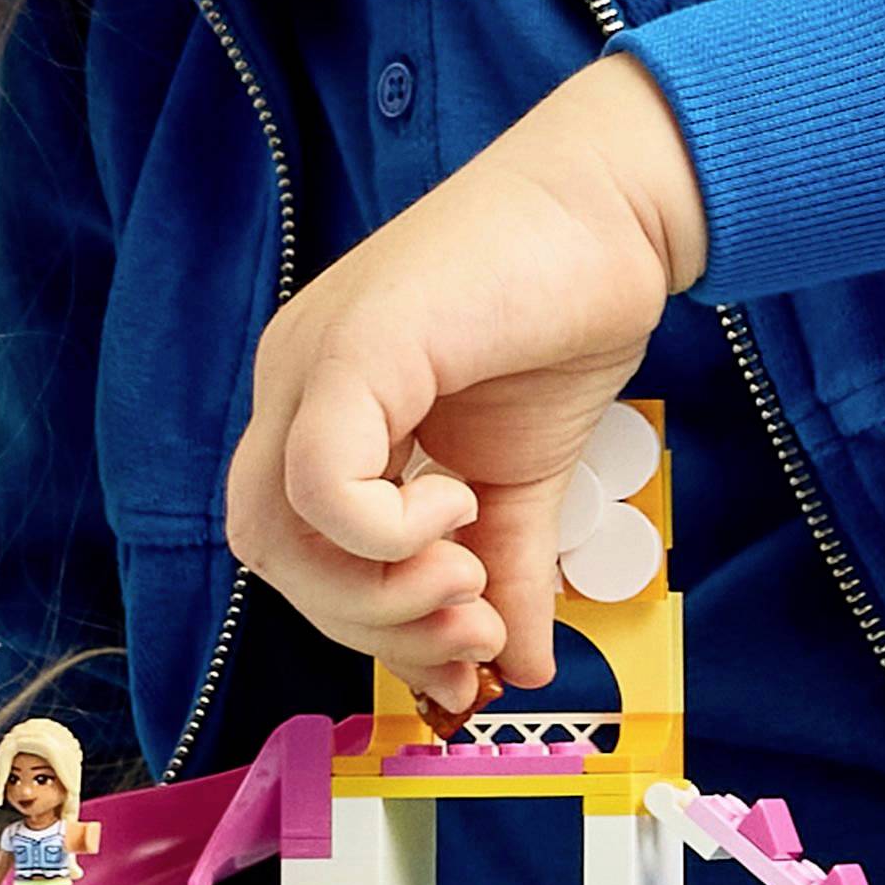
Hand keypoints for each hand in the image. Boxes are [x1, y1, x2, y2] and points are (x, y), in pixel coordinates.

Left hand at [225, 52, 705, 712]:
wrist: (615, 209)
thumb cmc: (564, 313)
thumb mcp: (523, 478)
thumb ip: (505, 571)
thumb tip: (520, 674)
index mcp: (323, 408)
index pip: (295, 551)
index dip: (369, 624)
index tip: (466, 659)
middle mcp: (295, 382)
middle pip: (269, 555)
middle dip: (369, 625)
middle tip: (469, 634)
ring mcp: (311, 361)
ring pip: (273, 530)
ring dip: (376, 594)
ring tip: (469, 582)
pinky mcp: (353, 348)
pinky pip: (318, 481)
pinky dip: (381, 532)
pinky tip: (458, 508)